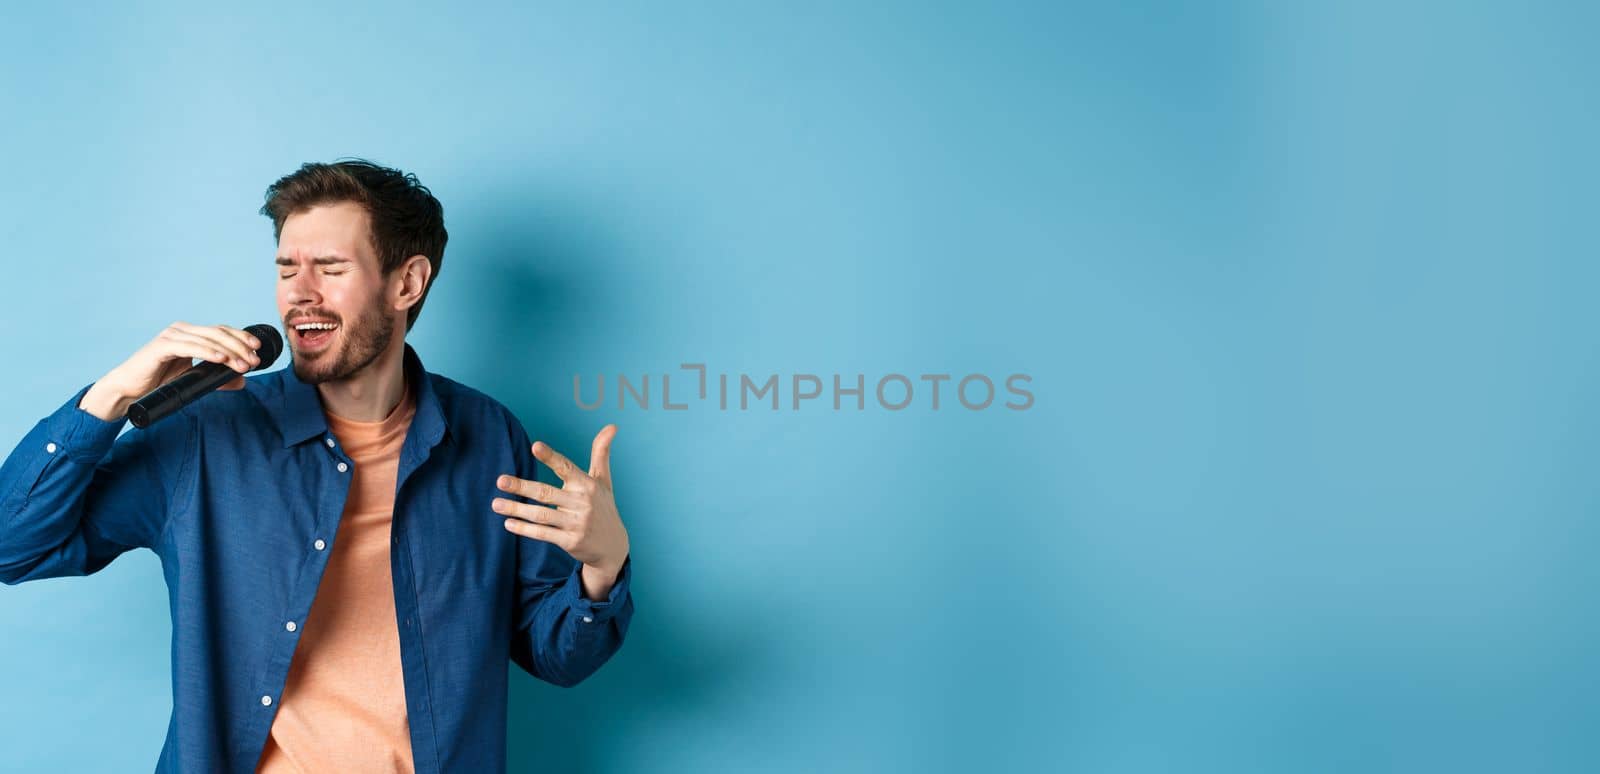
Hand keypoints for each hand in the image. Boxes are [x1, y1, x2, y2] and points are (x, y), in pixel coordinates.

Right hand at [80, 321, 263, 420]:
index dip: (241, 337)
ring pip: (208, 338)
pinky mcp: (162, 346)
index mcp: (190, 334)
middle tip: (253, 361)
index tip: (258, 349)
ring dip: (229, 351)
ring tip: (243, 364)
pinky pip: (190, 346)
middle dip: (240, 346)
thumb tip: (242, 381)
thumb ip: (217, 378)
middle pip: (218, 332)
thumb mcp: (194, 379)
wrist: (130, 390)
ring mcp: (171, 336)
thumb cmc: (160, 382)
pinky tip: (221, 358)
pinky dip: (207, 351)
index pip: (221, 331)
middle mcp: (182, 330)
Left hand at [493, 425, 629, 577]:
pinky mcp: (570, 542)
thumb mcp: (604, 481)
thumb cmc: (603, 507)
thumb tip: (612, 425)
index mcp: (588, 485)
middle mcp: (583, 503)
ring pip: (541, 515)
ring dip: (516, 509)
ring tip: (496, 503)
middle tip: (500, 480)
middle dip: (522, 486)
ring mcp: (576, 524)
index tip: (535, 446)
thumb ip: (601, 453)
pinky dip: (524, 529)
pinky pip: (543, 534)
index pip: (567, 468)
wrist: (613, 546)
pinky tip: (508, 523)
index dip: (551, 457)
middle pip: (546, 493)